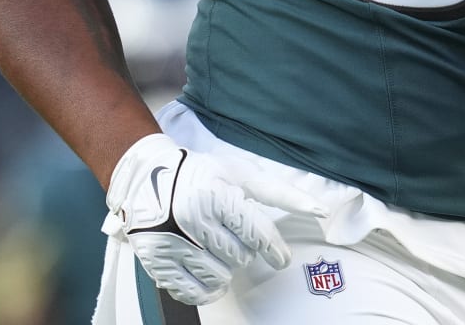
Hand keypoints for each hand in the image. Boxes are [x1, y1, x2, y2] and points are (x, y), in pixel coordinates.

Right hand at [102, 133, 311, 305]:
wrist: (145, 176)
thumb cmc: (199, 174)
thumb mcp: (239, 173)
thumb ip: (280, 193)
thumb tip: (319, 209)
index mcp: (215, 193)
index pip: (257, 233)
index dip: (274, 249)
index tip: (281, 258)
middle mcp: (192, 218)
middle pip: (240, 257)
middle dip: (242, 250)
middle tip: (229, 234)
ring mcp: (172, 241)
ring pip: (220, 277)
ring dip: (225, 268)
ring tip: (214, 247)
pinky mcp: (157, 260)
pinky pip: (193, 292)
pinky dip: (205, 288)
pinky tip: (205, 269)